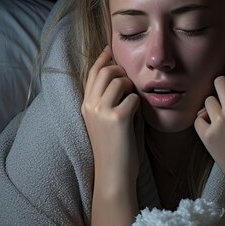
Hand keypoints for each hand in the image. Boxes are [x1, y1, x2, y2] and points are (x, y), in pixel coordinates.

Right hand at [81, 46, 143, 185]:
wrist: (113, 175)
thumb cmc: (115, 150)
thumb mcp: (106, 121)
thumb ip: (111, 100)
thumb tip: (124, 79)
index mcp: (85, 105)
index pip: (93, 73)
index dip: (102, 59)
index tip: (110, 50)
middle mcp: (90, 105)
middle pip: (107, 71)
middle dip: (123, 73)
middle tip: (131, 86)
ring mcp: (102, 110)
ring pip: (121, 81)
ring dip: (132, 89)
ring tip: (132, 106)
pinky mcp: (116, 118)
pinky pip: (134, 98)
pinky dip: (139, 107)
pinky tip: (135, 120)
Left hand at [194, 62, 224, 199]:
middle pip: (218, 81)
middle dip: (220, 86)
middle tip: (224, 96)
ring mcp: (218, 121)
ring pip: (207, 100)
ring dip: (212, 107)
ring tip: (220, 120)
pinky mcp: (206, 134)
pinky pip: (198, 118)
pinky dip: (203, 123)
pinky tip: (213, 131)